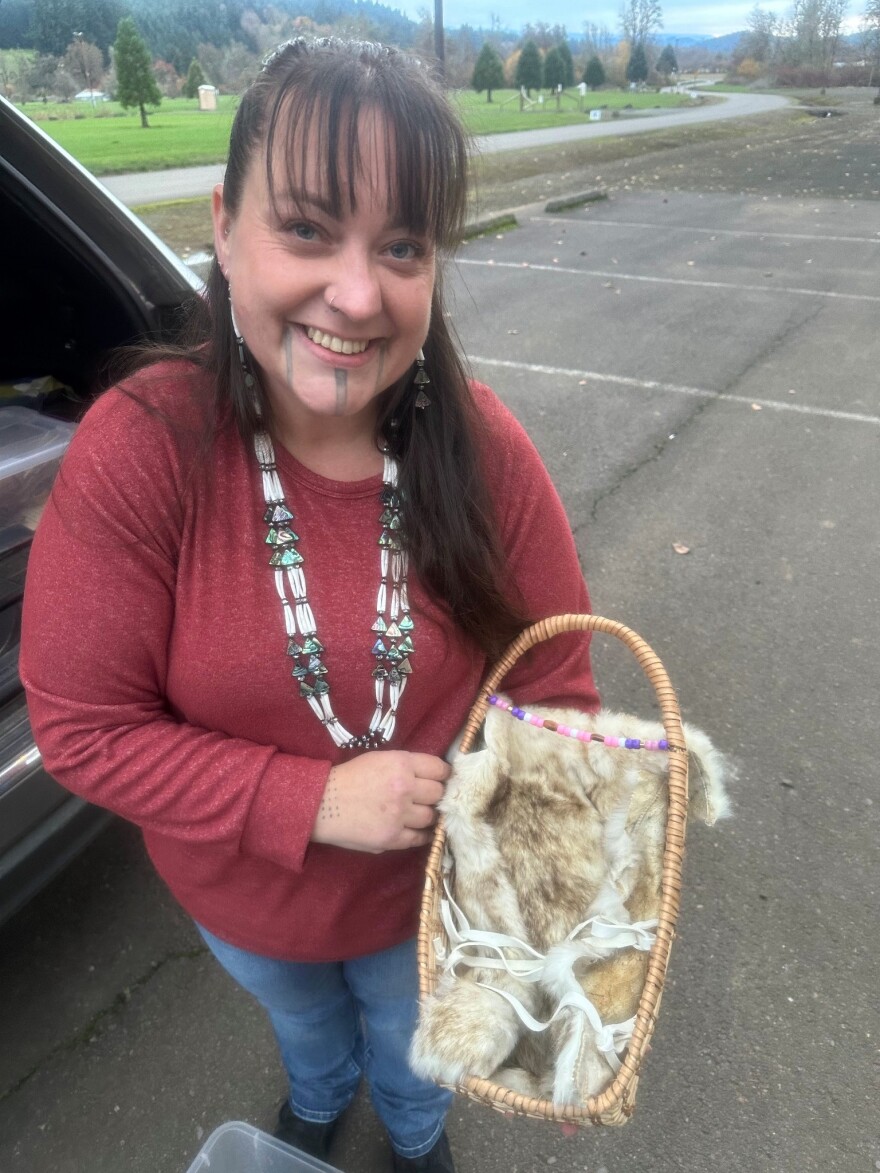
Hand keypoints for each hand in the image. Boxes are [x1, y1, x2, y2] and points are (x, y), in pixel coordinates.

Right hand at [311, 750, 449, 853]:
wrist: (322, 803)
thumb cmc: (350, 777)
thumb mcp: (380, 759)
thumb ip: (407, 765)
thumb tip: (434, 776)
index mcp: (401, 764)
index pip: (439, 769)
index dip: (443, 775)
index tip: (443, 780)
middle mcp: (404, 788)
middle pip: (438, 793)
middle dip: (436, 795)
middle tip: (428, 797)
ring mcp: (400, 815)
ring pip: (431, 817)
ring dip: (427, 815)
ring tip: (417, 813)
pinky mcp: (393, 838)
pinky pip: (419, 838)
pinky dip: (421, 835)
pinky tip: (415, 830)